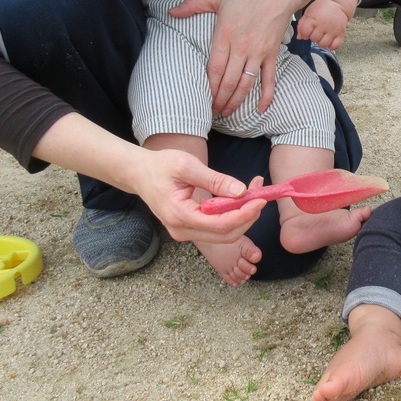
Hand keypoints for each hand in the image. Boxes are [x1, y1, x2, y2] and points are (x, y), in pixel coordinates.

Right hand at [130, 148, 266, 244]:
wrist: (139, 173)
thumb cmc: (160, 165)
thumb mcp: (187, 166)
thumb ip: (215, 179)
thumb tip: (241, 191)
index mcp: (179, 215)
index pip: (219, 224)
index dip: (243, 215)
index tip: (260, 200)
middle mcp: (182, 230)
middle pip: (225, 235)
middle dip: (247, 217)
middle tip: (261, 196)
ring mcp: (185, 232)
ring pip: (223, 234)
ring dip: (242, 217)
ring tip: (254, 195)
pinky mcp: (190, 228)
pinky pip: (216, 228)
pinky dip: (232, 216)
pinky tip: (241, 199)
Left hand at [168, 0, 311, 115]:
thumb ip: (193, 5)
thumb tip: (171, 12)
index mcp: (225, 35)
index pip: (215, 68)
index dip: (209, 86)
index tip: (202, 99)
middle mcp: (241, 47)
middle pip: (229, 80)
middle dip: (219, 99)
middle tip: (212, 112)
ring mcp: (258, 53)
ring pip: (246, 83)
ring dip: (236, 101)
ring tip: (227, 113)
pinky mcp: (271, 54)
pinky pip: (269, 78)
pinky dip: (266, 95)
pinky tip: (260, 109)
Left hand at [296, 0, 349, 49]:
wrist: (336, 3)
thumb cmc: (320, 8)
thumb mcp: (308, 12)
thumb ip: (302, 24)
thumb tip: (300, 37)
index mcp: (313, 19)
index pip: (305, 33)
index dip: (305, 34)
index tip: (308, 31)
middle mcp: (323, 25)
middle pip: (314, 39)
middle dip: (313, 36)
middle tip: (317, 31)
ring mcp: (333, 30)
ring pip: (324, 44)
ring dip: (321, 42)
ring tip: (323, 36)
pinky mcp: (341, 33)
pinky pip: (335, 46)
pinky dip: (331, 46)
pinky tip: (330, 40)